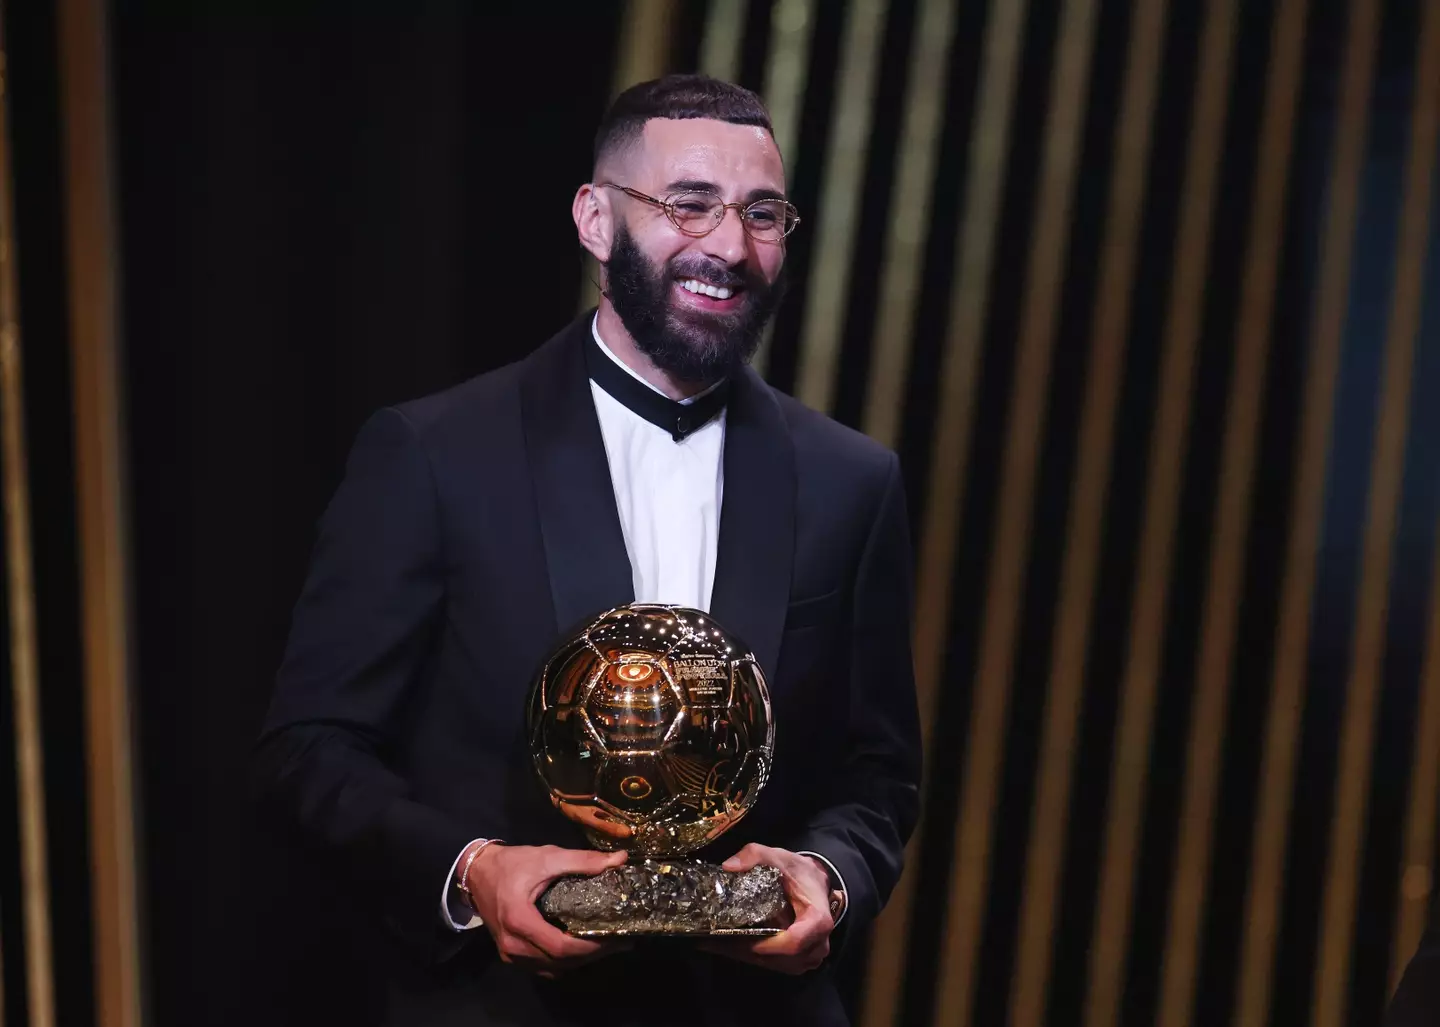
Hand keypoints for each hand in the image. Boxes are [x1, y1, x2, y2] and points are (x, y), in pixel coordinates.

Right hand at [463, 843, 630, 975]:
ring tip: (605, 945)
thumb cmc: (512, 864)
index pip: (561, 947)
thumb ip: (583, 860)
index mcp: (519, 921)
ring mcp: (509, 953)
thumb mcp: (547, 857)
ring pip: (551, 968)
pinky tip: (580, 948)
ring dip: (579, 961)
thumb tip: (619, 859)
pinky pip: (541, 966)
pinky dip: (562, 962)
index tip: (616, 938)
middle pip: (559, 962)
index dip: (591, 947)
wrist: (477, 872)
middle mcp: (512, 944)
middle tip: (619, 942)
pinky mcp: (509, 954)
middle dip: (592, 955)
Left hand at [700, 843, 835, 974]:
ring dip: (750, 958)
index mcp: (817, 920)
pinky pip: (780, 966)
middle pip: (783, 959)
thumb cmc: (799, 872)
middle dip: (750, 953)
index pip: (794, 943)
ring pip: (779, 966)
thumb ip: (755, 854)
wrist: (815, 882)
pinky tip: (734, 948)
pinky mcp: (803, 960)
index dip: (768, 946)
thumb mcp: (778, 856)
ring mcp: (812, 955)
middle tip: (719, 942)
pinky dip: (757, 959)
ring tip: (721, 945)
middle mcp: (818, 943)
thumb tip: (729, 866)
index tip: (742, 940)